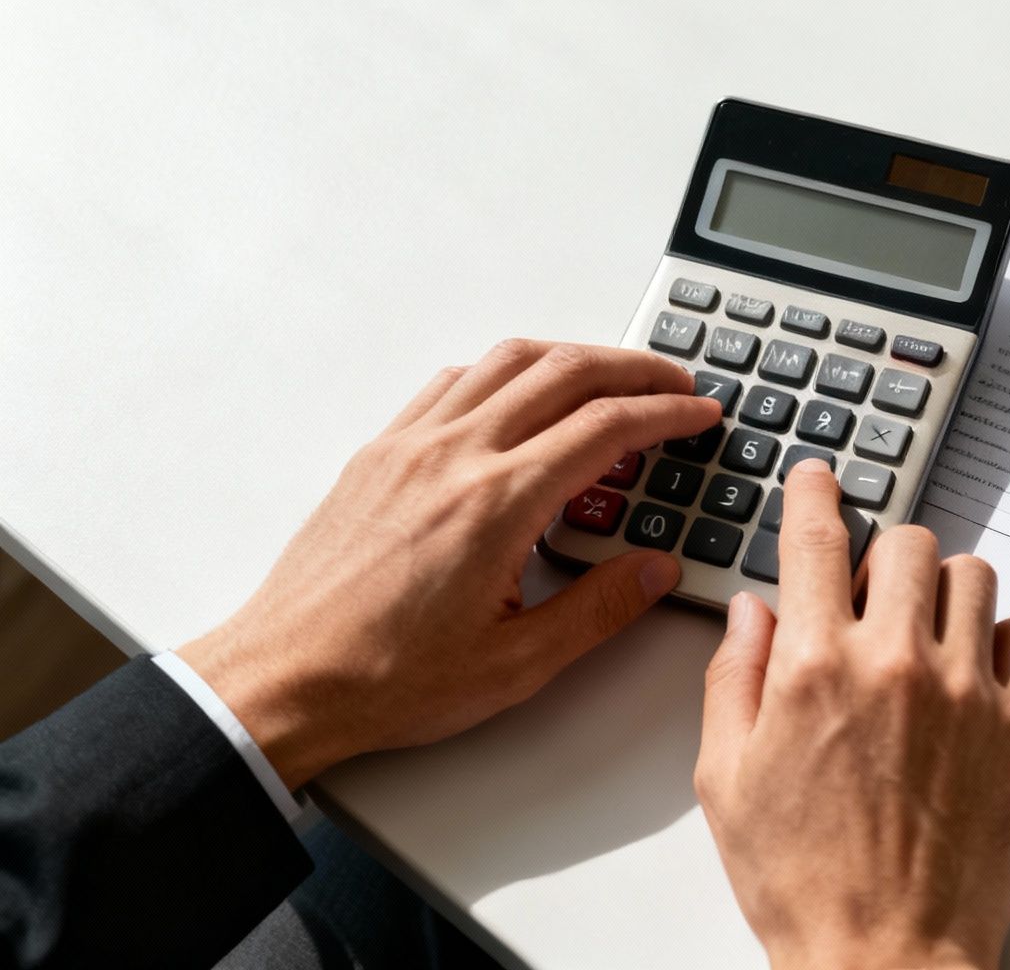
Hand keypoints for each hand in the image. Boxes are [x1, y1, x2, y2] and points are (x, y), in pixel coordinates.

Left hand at [181, 340, 722, 789]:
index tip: (699, 413)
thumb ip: (600, 609)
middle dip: (633, 369)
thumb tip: (655, 569)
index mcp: (496, 505)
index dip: (667, 412)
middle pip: (565, 371)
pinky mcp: (378, 453)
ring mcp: (409, 446)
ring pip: (507, 361)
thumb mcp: (517, 664)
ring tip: (610, 377)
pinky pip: (452, 382)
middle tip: (674, 384)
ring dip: (572, 357)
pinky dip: (504, 371)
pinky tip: (521, 395)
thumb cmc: (382, 679)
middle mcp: (453, 457)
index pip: (606, 427)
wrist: (281, 681)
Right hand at [695, 462, 1009, 969]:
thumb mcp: (726, 782)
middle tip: (873, 594)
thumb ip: (734, 680)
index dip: (815, 495)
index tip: (819, 480)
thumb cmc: (804, 884)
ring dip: (946, 590)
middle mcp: (896, 662)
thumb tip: (752, 614)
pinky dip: (1004, 638)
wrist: (886, 959)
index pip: (816, 541)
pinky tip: (976, 670)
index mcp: (814, 668)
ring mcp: (966, 691)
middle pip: (908, 543)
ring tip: (928, 632)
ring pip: (974, 576)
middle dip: (885, 556)